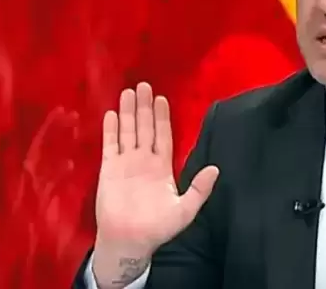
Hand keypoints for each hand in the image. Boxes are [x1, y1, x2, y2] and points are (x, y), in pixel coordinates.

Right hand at [92, 83, 218, 287]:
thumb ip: (200, 189)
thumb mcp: (186, 209)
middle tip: (144, 85)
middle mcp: (144, 160)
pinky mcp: (109, 170)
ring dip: (127, 112)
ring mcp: (125, 163)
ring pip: (127, 131)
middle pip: (144, 127)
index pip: (163, 135)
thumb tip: (216, 169)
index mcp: (162, 167)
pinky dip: (111, 130)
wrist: (130, 241)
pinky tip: (111, 113)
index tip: (162, 99)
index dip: (162, 117)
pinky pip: (110, 145)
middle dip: (144, 107)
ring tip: (128, 91)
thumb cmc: (158, 227)